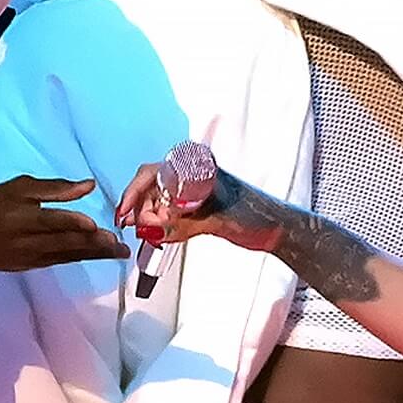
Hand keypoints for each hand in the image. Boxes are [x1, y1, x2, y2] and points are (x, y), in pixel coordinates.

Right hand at [0, 177, 127, 280]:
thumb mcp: (17, 188)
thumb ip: (54, 188)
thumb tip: (88, 185)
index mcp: (20, 218)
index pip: (51, 221)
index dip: (73, 223)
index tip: (95, 224)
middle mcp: (25, 241)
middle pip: (64, 243)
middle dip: (93, 245)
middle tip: (119, 244)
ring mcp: (27, 257)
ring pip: (65, 255)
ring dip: (94, 254)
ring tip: (118, 252)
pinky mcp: (27, 266)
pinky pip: (58, 261)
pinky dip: (79, 258)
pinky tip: (98, 255)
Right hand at [114, 163, 284, 254]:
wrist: (278, 230)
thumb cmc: (257, 218)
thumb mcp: (215, 221)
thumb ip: (182, 224)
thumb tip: (150, 228)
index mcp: (199, 168)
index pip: (152, 172)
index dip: (133, 192)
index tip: (125, 213)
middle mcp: (194, 175)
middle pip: (150, 185)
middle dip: (139, 207)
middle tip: (134, 227)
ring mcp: (194, 192)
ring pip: (157, 199)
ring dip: (147, 217)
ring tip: (147, 232)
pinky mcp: (197, 208)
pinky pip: (168, 212)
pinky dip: (159, 224)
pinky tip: (156, 234)